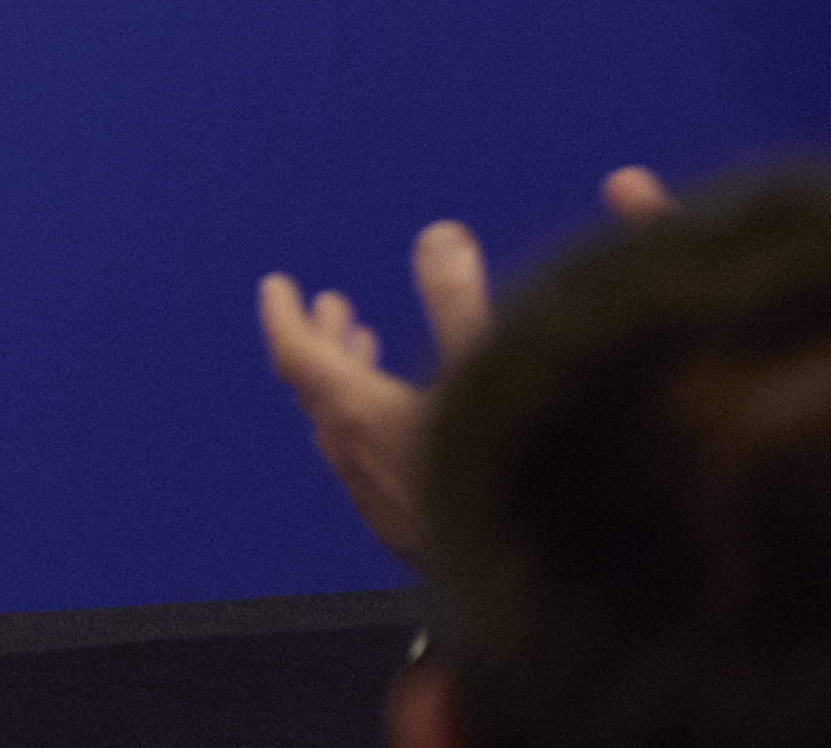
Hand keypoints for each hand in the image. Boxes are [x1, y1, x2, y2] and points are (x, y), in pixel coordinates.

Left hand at [255, 167, 668, 561]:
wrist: (552, 593)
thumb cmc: (519, 474)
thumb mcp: (492, 372)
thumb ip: (459, 303)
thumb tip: (436, 236)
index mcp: (360, 417)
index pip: (297, 358)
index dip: (285, 318)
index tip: (277, 286)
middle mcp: (358, 463)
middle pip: (318, 393)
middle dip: (324, 344)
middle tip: (334, 307)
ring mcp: (383, 506)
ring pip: (344, 434)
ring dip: (348, 385)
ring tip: (369, 351)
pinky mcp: (415, 538)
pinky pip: (372, 469)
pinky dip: (374, 428)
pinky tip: (415, 427)